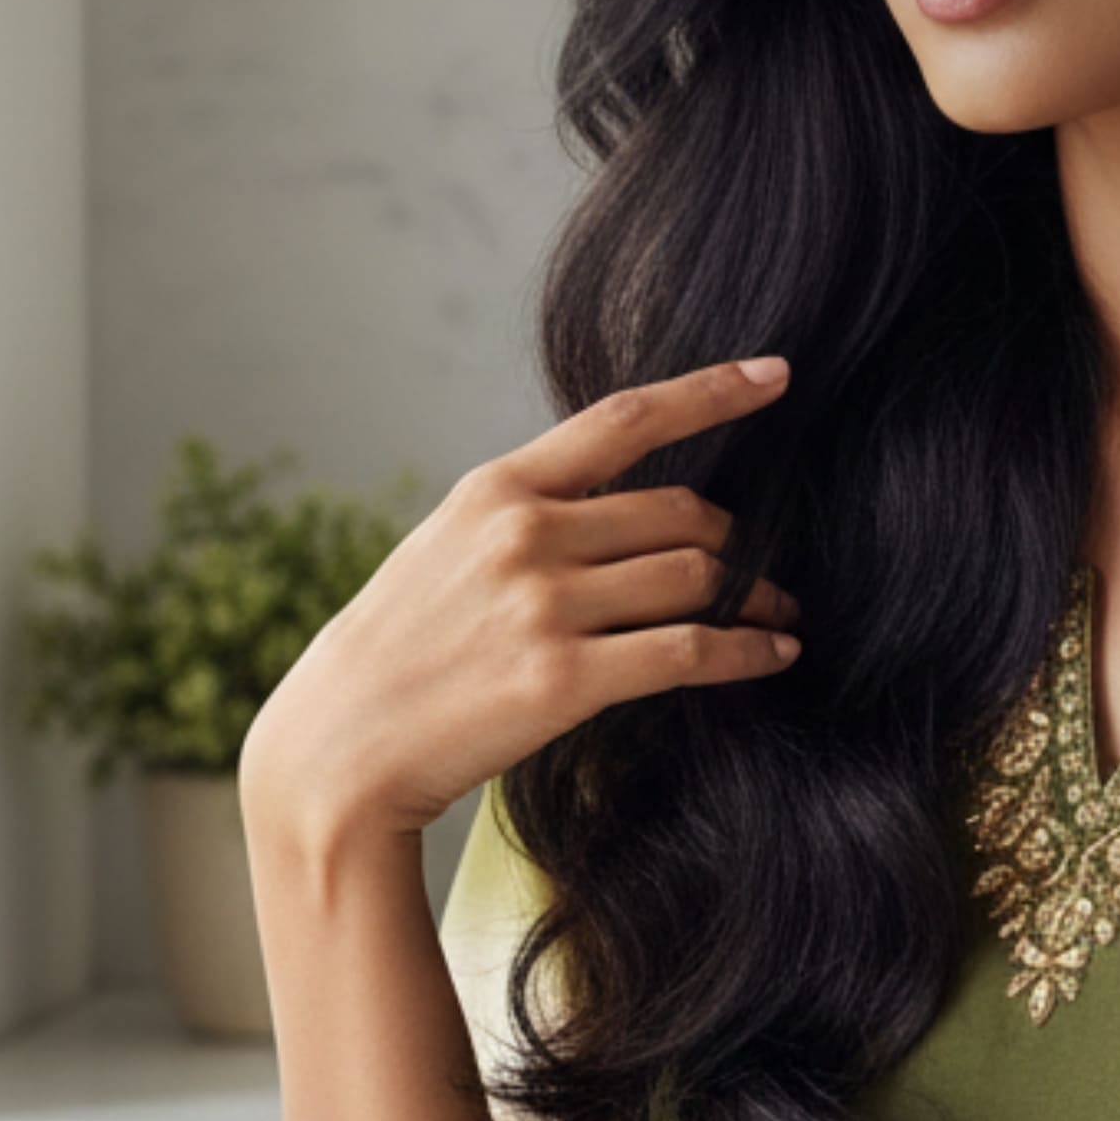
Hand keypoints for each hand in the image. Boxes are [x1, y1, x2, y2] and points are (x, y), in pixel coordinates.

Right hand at [239, 357, 802, 855]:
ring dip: (757, 595)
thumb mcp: (446, 550)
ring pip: (695, 577)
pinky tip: (776, 654)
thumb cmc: (399, 651)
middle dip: (738, 539)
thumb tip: (622, 506)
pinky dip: (748, 650)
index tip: (776, 374)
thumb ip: (527, 518)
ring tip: (781, 613)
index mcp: (497, 491)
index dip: (711, 391)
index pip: (624, 418)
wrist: (339, 746)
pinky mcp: (564, 679)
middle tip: (768, 568)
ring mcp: (544, 605)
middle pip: (680, 513)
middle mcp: (525, 534)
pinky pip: (690, 651)